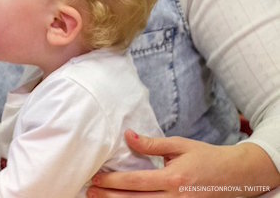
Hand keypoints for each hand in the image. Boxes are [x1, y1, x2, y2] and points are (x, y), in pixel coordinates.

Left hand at [88, 130, 279, 196]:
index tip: (95, 177)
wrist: (237, 175)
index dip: (112, 181)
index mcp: (173, 178)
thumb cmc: (206, 157)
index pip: (136, 182)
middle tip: (89, 191)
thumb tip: (127, 136)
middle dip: (109, 196)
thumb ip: (152, 144)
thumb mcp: (179, 145)